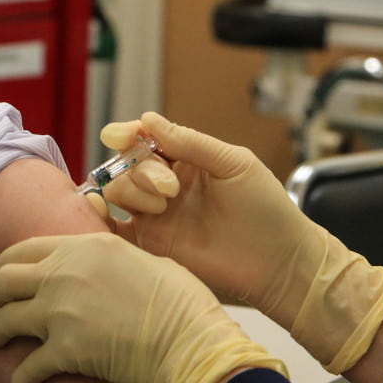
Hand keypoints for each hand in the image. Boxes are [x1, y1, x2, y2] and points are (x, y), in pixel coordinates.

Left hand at [0, 232, 286, 382]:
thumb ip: (114, 258)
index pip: (24, 250)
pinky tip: (25, 379)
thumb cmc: (184, 304)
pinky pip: (27, 365)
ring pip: (4, 321)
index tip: (3, 279)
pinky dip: (23, 374)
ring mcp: (61, 313)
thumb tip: (105, 264)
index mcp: (86, 247)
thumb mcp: (146, 260)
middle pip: (4, 281)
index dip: (6, 266)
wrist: (192, 345)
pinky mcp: (65, 352)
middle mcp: (65, 274)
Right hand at [91, 112, 382, 372]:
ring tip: (163, 207)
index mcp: (187, 160)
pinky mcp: (153, 247)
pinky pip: (116, 232)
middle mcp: (167, 186)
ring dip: (133, 193)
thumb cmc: (267, 210)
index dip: (128, 134)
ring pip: (120, 193)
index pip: (145, 139)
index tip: (122, 137)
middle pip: (128, 165)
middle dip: (141, 170)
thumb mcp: (234, 164)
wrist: (280, 263)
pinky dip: (102, 221)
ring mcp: (158, 216)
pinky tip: (103, 215)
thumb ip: (190, 143)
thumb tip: (147, 119)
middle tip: (171, 189)